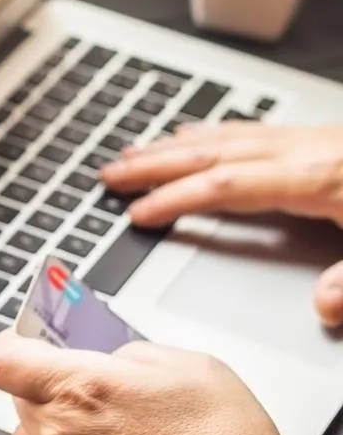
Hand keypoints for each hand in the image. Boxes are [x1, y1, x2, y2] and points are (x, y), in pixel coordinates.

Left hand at [0, 332, 342, 434]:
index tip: (27, 347)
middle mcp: (57, 432)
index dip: (13, 347)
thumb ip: (133, 354)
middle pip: (21, 398)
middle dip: (50, 392)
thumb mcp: (193, 368)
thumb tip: (106, 357)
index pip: (5, 357)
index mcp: (81, 386)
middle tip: (94, 401)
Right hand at [100, 122, 342, 325]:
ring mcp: (311, 141)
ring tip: (136, 154)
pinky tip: (195, 135)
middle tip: (112, 176)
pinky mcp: (320, 139)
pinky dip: (211, 133)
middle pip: (214, 153)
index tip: (138, 214)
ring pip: (227, 136)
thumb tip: (322, 304)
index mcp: (316, 179)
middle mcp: (305, 152)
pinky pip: (249, 130)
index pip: (227, 186)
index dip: (177, 199)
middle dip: (155, 165)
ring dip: (175, 147)